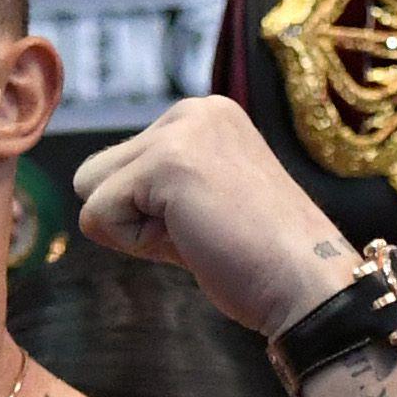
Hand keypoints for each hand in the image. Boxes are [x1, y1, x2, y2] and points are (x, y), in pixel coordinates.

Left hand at [73, 96, 353, 336]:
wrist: (307, 285)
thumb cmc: (261, 260)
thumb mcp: (201, 202)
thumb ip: (154, 189)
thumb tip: (88, 200)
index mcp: (204, 117)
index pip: (121, 166)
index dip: (151, 213)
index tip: (211, 223)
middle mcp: (192, 111)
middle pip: (96, 173)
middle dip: (137, 218)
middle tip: (203, 233)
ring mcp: (179, 132)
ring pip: (92, 191)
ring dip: (135, 231)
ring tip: (198, 235)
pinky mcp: (165, 163)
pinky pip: (98, 216)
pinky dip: (137, 245)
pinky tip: (193, 242)